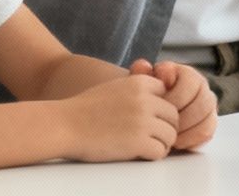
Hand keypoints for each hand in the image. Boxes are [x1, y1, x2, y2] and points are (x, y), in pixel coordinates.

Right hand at [59, 73, 178, 161]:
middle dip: (165, 128)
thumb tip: (160, 102)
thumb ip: (138, 91)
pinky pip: (160, 152)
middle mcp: (145, 100)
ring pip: (171, 135)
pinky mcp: (138, 142)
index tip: (151, 119)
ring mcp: (143, 121)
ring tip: (145, 146)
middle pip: (174, 116)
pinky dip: (153, 155)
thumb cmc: (86, 109)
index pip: (169, 96)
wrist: (64, 125)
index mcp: (140, 83)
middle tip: (151, 136)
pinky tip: (140, 154)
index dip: (161, 110)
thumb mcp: (116, 87)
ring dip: (161, 143)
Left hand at [131, 59, 216, 151]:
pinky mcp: (208, 122)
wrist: (149, 109)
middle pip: (202, 104)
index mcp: (188, 74)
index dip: (174, 99)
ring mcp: (207, 106)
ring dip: (187, 130)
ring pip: (207, 119)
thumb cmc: (147, 96)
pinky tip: (177, 142)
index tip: (159, 109)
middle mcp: (202, 88)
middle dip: (182, 118)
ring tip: (170, 136)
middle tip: (165, 127)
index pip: (190, 84)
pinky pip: (207, 132)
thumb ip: (141, 73)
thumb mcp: (141, 82)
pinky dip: (192, 139)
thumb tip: (146, 66)